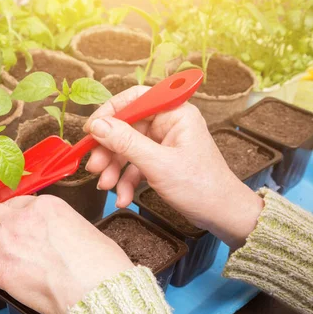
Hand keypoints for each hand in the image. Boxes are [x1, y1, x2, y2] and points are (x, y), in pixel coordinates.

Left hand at [0, 195, 133, 313]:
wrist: (96, 289)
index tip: (7, 216)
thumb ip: (65, 229)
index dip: (10, 210)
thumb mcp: (87, 231)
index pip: (20, 203)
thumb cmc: (101, 265)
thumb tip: (61, 239)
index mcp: (48, 206)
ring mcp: (8, 241)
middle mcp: (23, 218)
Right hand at [84, 86, 262, 248]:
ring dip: (113, 168)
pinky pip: (134, 164)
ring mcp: (163, 143)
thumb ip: (126, 143)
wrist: (221, 215)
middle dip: (108, 150)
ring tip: (107, 186)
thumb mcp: (158, 164)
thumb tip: (97, 125)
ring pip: (126, 148)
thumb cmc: (202, 187)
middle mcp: (168, 123)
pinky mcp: (160, 161)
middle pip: (126, 127)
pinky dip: (125, 180)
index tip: (91, 129)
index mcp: (175, 113)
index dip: (110, 112)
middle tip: (95, 167)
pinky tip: (122, 197)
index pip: (135, 98)